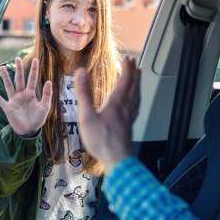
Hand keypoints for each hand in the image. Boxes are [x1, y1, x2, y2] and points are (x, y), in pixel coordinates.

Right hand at [0, 57, 52, 136]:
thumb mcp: (45, 107)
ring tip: (2, 67)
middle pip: (20, 79)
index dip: (34, 69)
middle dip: (19, 69)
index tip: (35, 59)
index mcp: (31, 94)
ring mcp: (14, 100)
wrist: (29, 131)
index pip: (32, 79)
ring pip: (9, 86)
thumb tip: (48, 81)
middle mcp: (21, 95)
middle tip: (18, 58)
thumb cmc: (38, 119)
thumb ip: (47, 95)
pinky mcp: (8, 107)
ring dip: (5, 77)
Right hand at [74, 57, 140, 172]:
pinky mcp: (129, 127)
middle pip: (133, 88)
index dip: (127, 69)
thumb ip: (84, 94)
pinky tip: (134, 104)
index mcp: (116, 103)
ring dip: (137, 86)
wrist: (118, 160)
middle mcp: (125, 109)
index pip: (124, 82)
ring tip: (138, 79)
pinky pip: (135, 109)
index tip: (128, 59)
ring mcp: (129, 119)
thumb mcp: (87, 116)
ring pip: (136, 98)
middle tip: (135, 64)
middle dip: (134, 74)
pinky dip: (136, 101)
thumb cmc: (102, 140)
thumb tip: (81, 72)